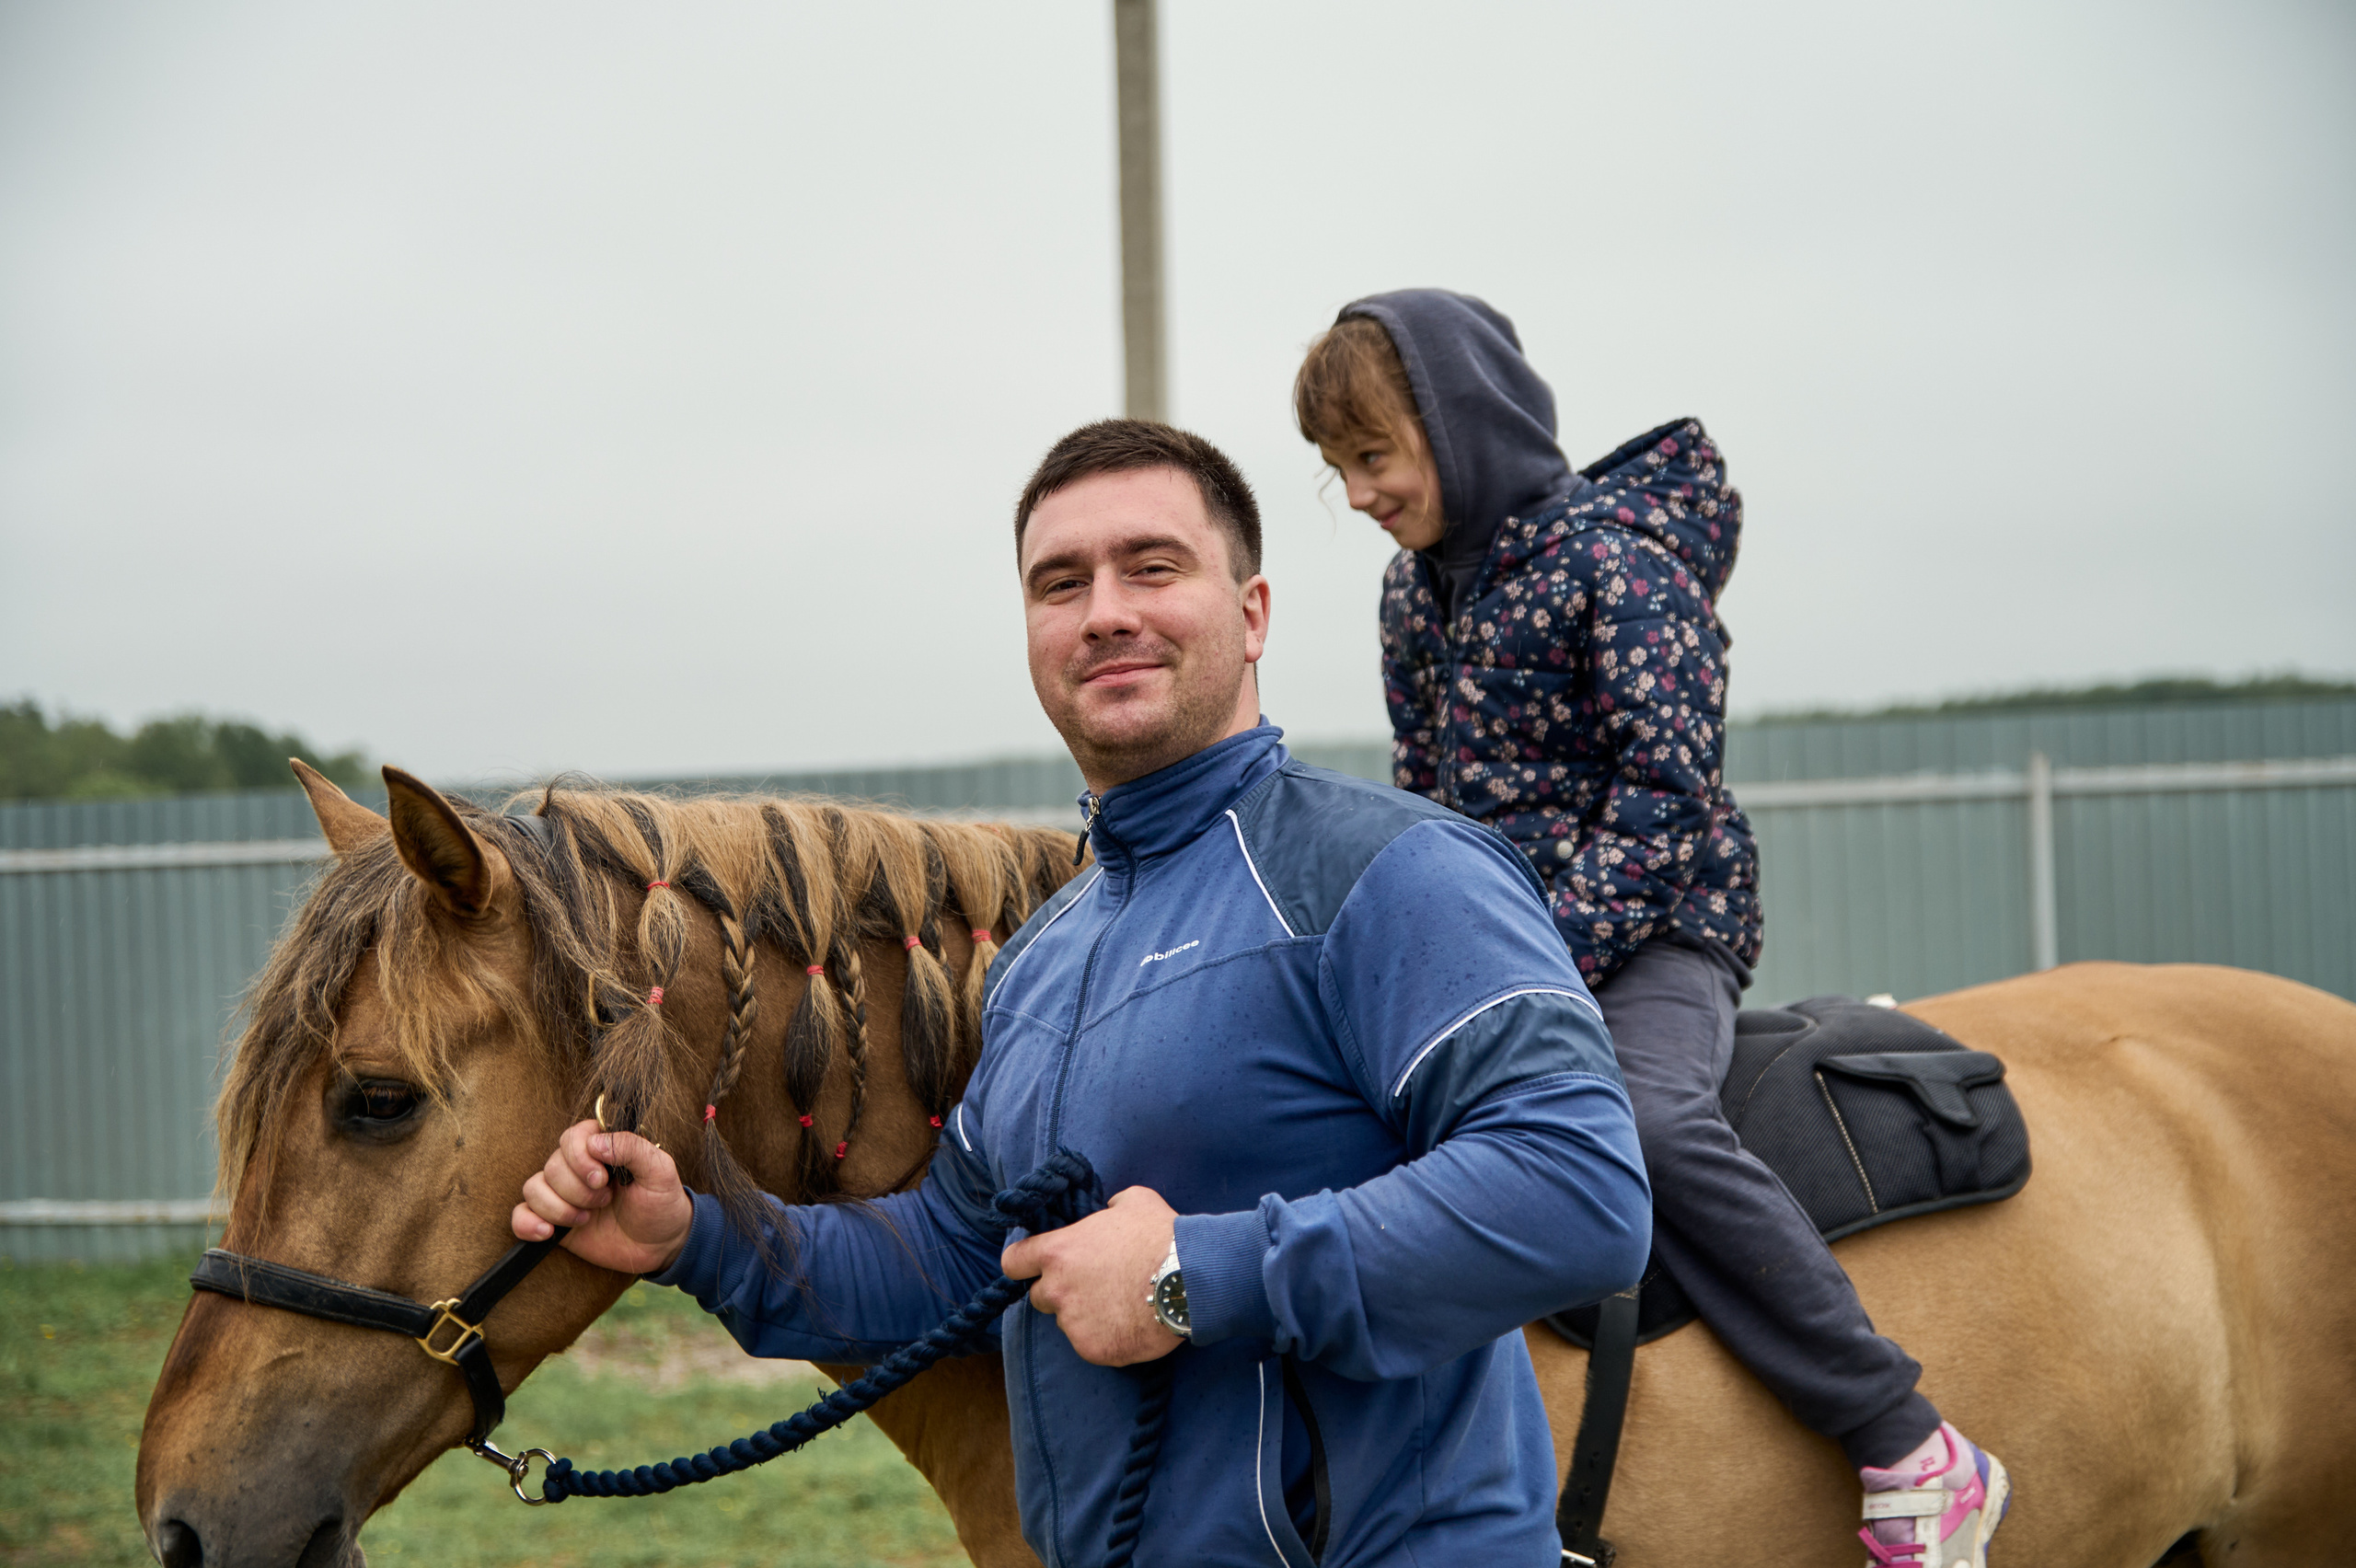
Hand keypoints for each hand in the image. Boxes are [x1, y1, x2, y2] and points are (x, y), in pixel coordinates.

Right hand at [512, 1119, 693, 1275]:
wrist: (660, 1245)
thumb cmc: (662, 1203)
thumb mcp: (660, 1171)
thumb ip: (632, 1148)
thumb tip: (595, 1142)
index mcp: (602, 1148)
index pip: (571, 1137)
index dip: (580, 1158)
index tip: (602, 1179)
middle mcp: (577, 1168)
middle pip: (552, 1165)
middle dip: (577, 1189)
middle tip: (604, 1202)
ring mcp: (563, 1195)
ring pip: (533, 1188)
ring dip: (558, 1207)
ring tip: (586, 1220)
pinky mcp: (553, 1221)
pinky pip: (520, 1215)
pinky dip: (527, 1223)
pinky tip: (548, 1232)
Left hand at [1000, 1186, 1182, 1365]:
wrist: (1189, 1279)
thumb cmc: (1160, 1235)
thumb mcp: (1134, 1201)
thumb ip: (1110, 1207)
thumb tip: (1110, 1210)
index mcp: (1058, 1251)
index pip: (1013, 1262)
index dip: (1023, 1264)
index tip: (1035, 1267)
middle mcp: (1058, 1289)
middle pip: (1040, 1297)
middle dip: (1061, 1292)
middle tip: (1094, 1287)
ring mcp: (1073, 1323)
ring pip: (1068, 1323)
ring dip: (1086, 1316)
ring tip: (1120, 1306)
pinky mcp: (1093, 1349)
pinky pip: (1091, 1345)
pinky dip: (1106, 1338)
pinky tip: (1131, 1325)